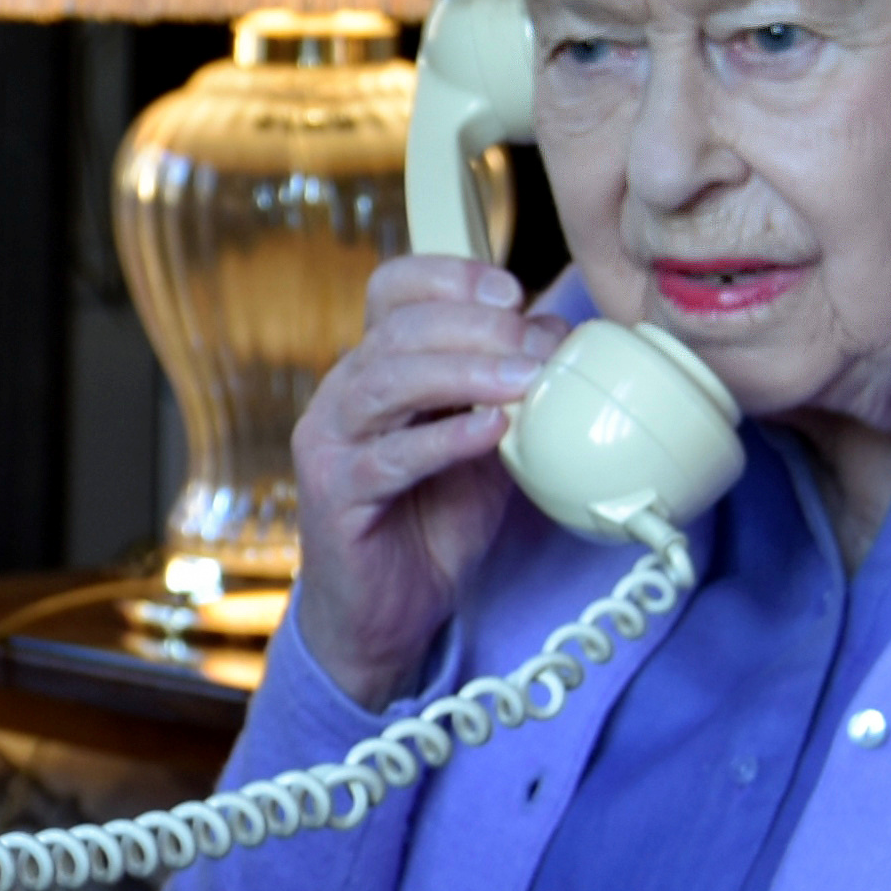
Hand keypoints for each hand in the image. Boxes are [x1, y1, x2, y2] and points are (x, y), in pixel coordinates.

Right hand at [287, 257, 561, 707]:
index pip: (393, 289)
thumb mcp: (488, 445)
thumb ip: (512, 392)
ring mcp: (331, 442)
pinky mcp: (335, 494)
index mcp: (376, 367)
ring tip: (524, 383)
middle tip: (538, 348)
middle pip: (399, 329)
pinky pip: (389, 457)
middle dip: (476, 328)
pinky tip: (490, 432)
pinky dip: (444, 439)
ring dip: (464, 374)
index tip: (512, 294)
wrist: (388, 614)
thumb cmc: (433, 521)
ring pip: (386, 381)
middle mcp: (344, 393)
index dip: (450, 277)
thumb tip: (559, 336)